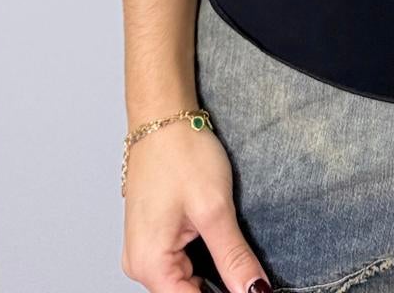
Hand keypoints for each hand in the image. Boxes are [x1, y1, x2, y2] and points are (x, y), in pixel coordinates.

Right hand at [120, 119, 270, 292]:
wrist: (164, 118)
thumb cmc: (181, 153)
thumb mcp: (215, 208)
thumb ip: (233, 257)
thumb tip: (253, 291)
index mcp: (149, 264)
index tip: (253, 289)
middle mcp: (140, 264)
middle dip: (219, 287)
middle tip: (249, 271)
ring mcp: (144, 251)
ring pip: (184, 280)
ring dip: (212, 274)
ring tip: (235, 254)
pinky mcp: (153, 237)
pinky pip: (179, 262)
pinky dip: (202, 258)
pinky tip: (219, 243)